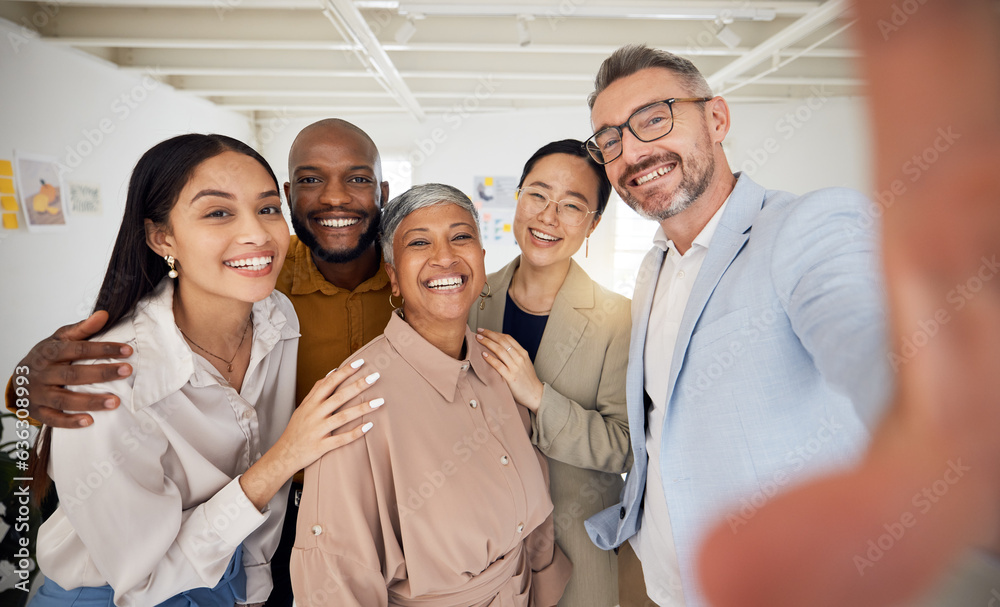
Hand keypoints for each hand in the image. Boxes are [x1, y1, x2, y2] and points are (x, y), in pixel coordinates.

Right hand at [11, 311, 132, 427]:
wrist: (18, 379)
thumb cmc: (46, 357)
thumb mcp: (59, 339)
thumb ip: (82, 329)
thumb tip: (104, 314)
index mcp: (49, 353)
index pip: (78, 349)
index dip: (103, 349)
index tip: (127, 350)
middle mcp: (42, 374)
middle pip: (72, 375)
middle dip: (101, 373)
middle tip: (127, 371)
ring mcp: (39, 394)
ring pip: (64, 399)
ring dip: (90, 401)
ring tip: (115, 402)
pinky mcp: (38, 412)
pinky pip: (53, 419)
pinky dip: (70, 422)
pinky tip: (89, 421)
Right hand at [240, 360, 384, 510]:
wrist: (283, 455)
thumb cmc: (296, 428)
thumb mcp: (303, 406)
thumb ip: (317, 390)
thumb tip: (332, 372)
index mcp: (311, 403)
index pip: (329, 383)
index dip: (344, 372)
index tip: (360, 362)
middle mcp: (314, 415)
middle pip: (338, 397)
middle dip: (357, 385)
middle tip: (375, 376)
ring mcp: (318, 430)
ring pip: (342, 417)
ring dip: (362, 408)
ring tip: (380, 401)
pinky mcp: (321, 446)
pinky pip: (341, 439)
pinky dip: (355, 433)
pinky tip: (369, 426)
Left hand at [476, 328, 543, 411]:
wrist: (535, 394)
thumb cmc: (528, 380)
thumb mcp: (524, 363)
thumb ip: (514, 355)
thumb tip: (499, 348)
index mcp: (523, 353)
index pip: (507, 338)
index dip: (495, 333)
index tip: (485, 331)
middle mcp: (519, 358)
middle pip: (502, 341)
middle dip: (489, 334)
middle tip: (479, 332)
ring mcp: (515, 367)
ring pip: (499, 350)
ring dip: (487, 343)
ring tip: (478, 339)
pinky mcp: (511, 377)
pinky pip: (498, 365)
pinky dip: (490, 358)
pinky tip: (483, 354)